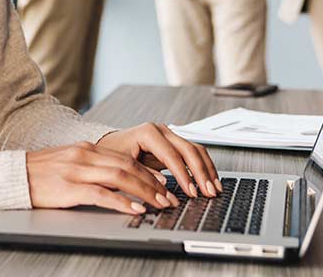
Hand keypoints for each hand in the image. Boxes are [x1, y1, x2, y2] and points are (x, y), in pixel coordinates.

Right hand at [26, 141, 178, 214]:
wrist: (12, 176)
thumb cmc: (39, 173)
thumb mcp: (68, 162)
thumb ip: (90, 166)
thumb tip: (115, 177)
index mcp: (86, 149)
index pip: (125, 158)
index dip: (147, 171)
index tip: (163, 183)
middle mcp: (85, 156)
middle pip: (128, 166)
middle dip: (152, 183)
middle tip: (169, 197)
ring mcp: (77, 171)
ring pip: (120, 178)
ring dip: (144, 192)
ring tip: (159, 204)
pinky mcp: (69, 188)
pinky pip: (102, 194)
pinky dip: (122, 202)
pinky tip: (135, 209)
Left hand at [96, 122, 221, 198]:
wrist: (108, 145)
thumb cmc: (112, 155)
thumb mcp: (123, 166)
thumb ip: (144, 175)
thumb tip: (164, 188)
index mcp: (148, 132)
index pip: (171, 155)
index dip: (183, 174)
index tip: (191, 191)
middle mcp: (162, 130)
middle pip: (189, 150)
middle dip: (201, 172)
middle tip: (208, 192)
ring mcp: (169, 135)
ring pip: (195, 149)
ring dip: (207, 169)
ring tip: (214, 189)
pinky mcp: (173, 143)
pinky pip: (193, 153)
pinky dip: (203, 167)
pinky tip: (209, 181)